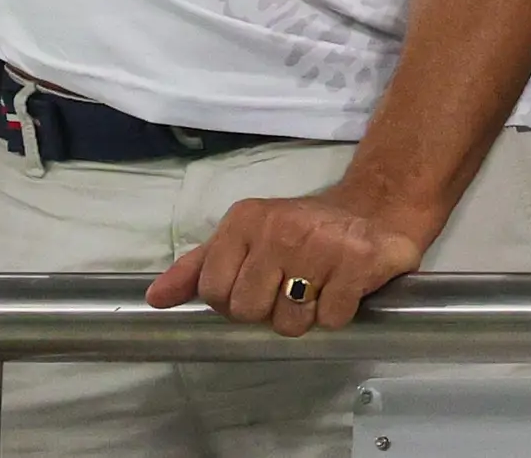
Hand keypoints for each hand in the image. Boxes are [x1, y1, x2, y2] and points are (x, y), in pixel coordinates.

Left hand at [147, 180, 431, 334]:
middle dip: (269, 311)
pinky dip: (339, 313)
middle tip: (291, 289)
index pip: (214, 291)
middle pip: (249, 310)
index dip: (233, 302)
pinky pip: (332, 318)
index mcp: (246, 219)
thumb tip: (155, 299)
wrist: (375, 209)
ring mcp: (323, 242)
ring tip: (319, 288)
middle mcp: (282, 227)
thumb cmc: (302, 232)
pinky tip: (344, 288)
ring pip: (290, 321)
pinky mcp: (360, 260)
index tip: (257, 287)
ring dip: (305, 316)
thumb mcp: (246, 238)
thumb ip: (200, 268)